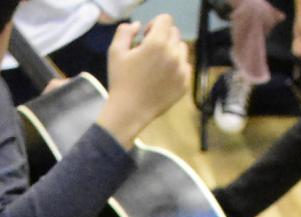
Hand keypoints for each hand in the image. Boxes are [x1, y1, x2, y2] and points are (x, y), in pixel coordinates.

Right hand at [99, 15, 191, 143]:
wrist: (129, 112)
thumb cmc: (120, 81)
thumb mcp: (115, 52)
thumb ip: (124, 32)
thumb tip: (137, 26)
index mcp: (157, 43)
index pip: (165, 20)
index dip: (154, 25)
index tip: (145, 38)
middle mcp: (174, 53)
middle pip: (174, 33)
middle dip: (163, 38)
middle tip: (150, 53)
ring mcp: (182, 70)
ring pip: (182, 49)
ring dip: (171, 51)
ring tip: (158, 65)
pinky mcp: (185, 83)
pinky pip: (185, 67)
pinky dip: (176, 68)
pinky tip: (163, 78)